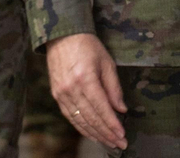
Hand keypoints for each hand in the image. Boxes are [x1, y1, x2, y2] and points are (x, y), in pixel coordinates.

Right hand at [47, 33, 126, 149]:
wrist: (62, 35)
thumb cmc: (87, 45)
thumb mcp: (106, 62)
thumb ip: (114, 87)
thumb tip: (121, 109)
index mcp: (85, 78)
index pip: (101, 108)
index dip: (112, 124)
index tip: (122, 135)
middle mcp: (71, 89)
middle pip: (91, 118)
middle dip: (106, 134)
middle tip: (120, 144)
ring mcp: (62, 94)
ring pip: (80, 121)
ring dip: (95, 134)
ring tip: (109, 142)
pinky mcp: (57, 95)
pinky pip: (70, 116)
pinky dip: (82, 127)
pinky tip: (92, 134)